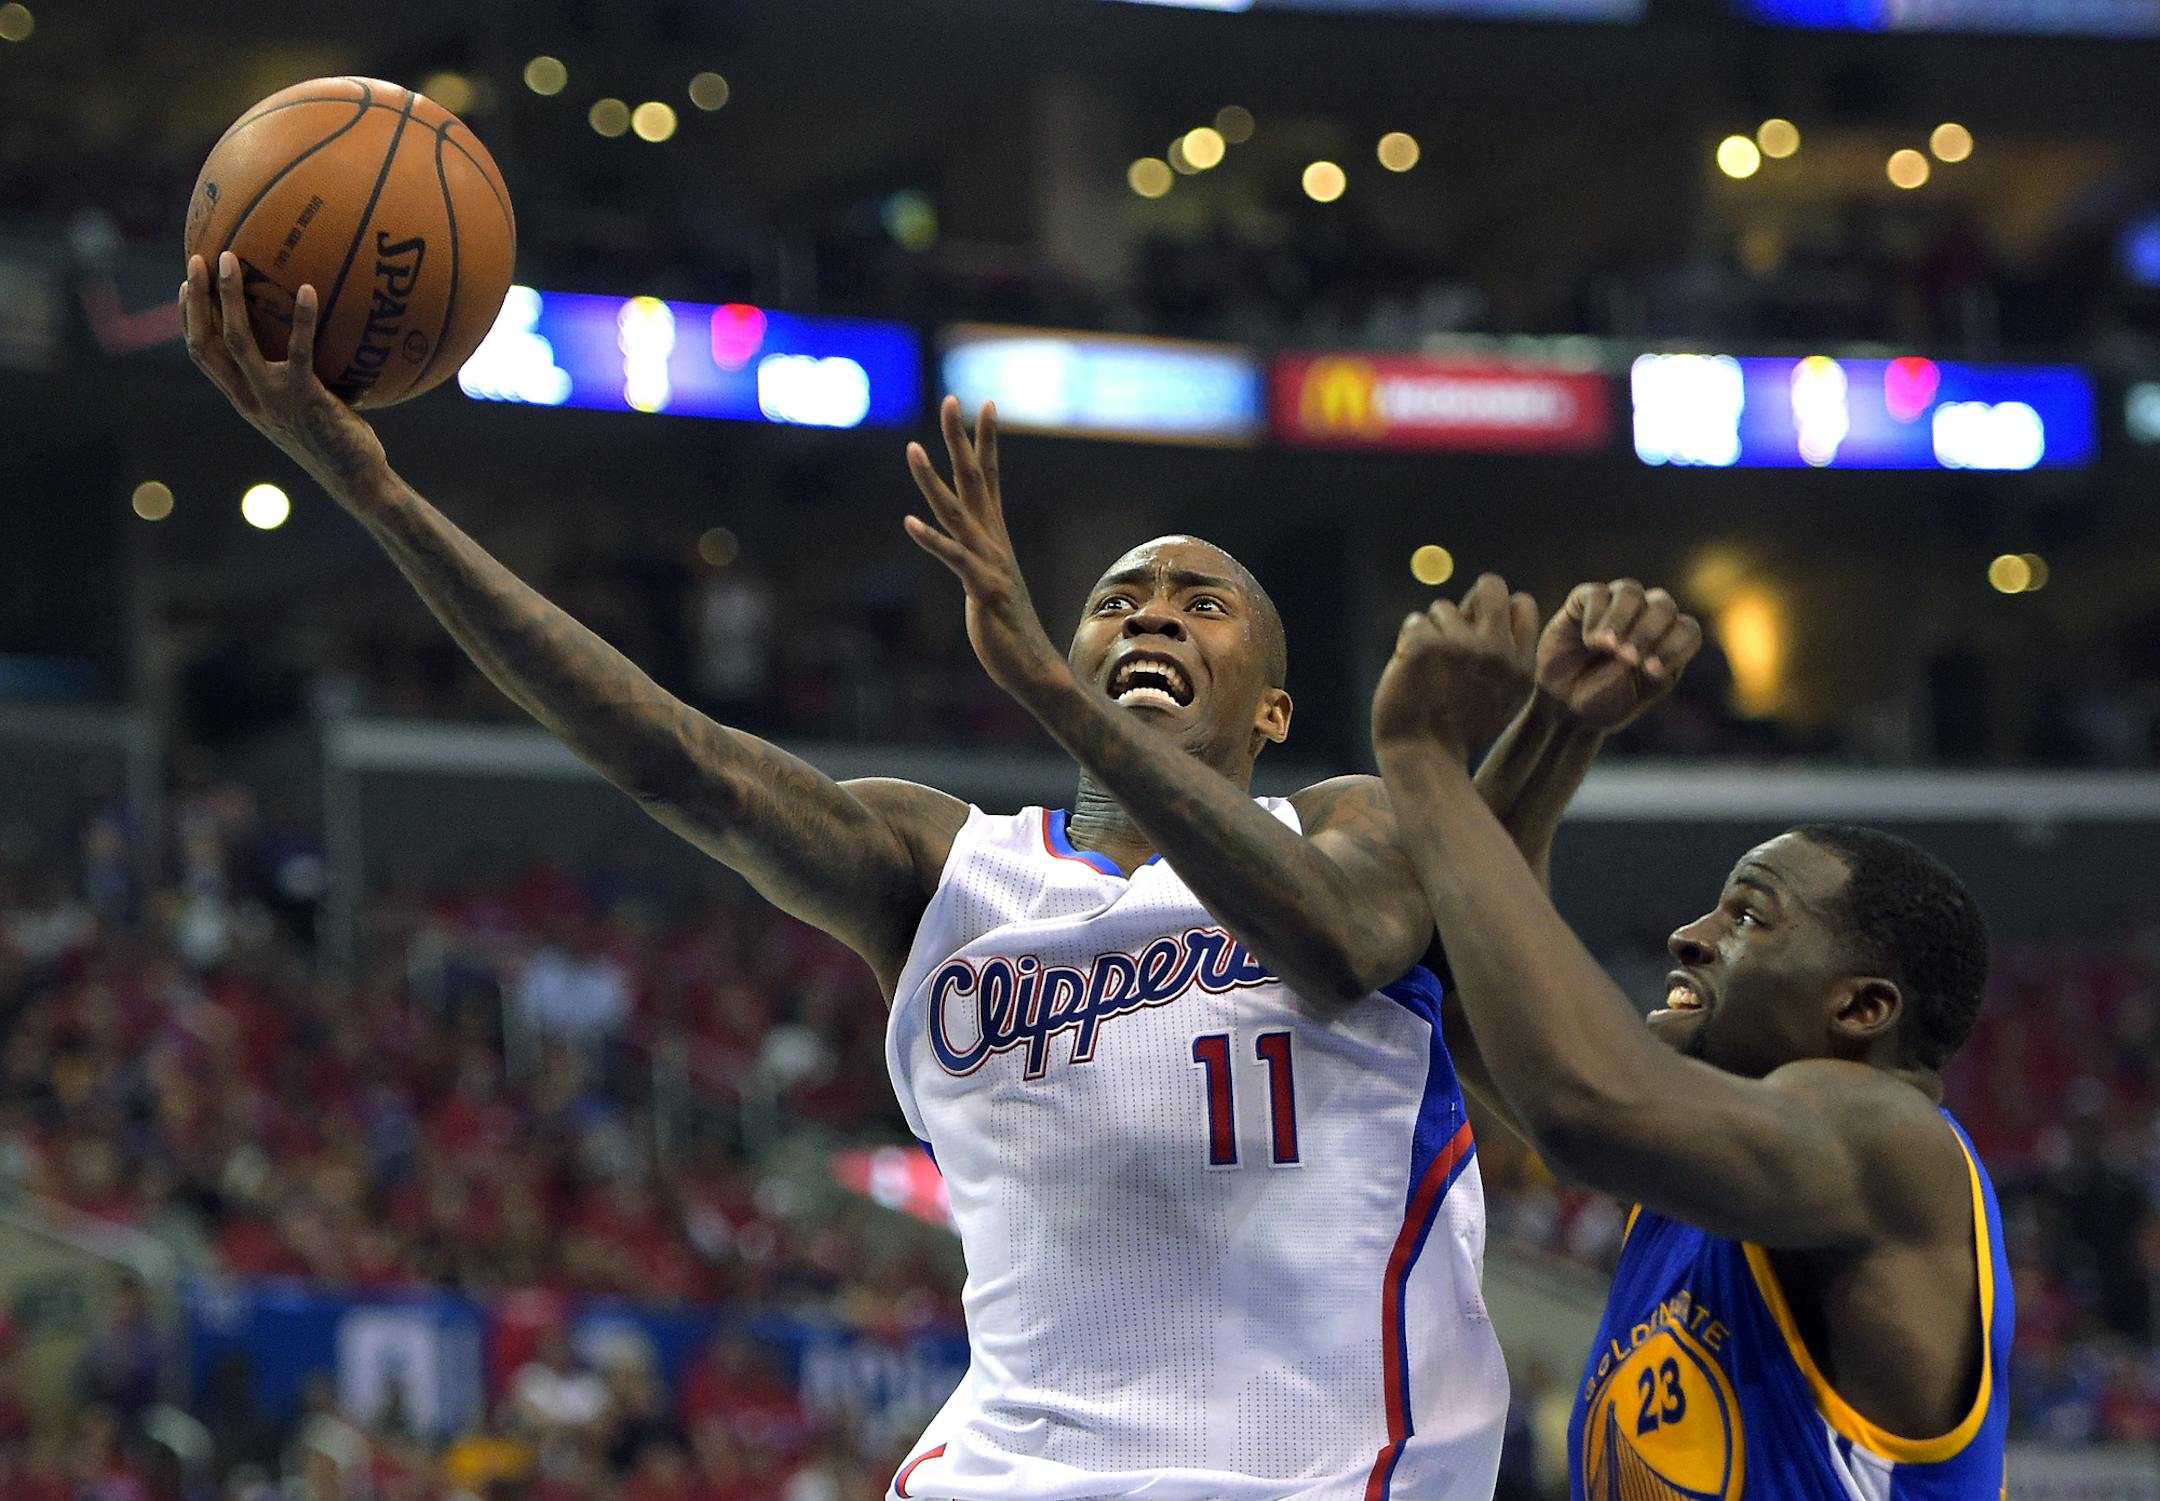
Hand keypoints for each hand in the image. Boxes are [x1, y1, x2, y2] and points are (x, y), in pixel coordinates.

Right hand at [181, 251, 389, 504]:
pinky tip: (308, 289)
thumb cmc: (338, 442)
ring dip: (229, 297)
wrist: (355, 479)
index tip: (185, 286)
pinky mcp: (303, 397)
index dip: (189, 319)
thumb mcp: (305, 408)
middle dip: (195, 298)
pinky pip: (299, 350)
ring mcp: (272, 398)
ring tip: (229, 259)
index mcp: (244, 399)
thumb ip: (295, 378)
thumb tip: (313, 338)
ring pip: (236, 339)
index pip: (202, 354)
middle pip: (205, 342)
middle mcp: (249, 398)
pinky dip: (302, 319)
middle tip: (197, 258)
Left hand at [904, 397, 1069, 702]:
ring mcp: (990, 563)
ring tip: (911, 448)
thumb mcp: (991, 587)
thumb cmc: (1011, 631)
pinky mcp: (982, 589)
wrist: (1035, 669)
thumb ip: (980, 565)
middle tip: (951, 399)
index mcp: (995, 537)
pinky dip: (932, 540)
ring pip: (957, 512)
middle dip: (961, 439)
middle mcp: (993, 542)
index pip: (990, 478)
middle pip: (975, 480)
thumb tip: (973, 555)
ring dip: (932, 480)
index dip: (985, 441)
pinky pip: (954, 558)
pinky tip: (909, 523)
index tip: (983, 402)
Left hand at [1372, 574, 1538, 762]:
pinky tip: (1408, 668)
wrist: (1422, 756)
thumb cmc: (1456, 729)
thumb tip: (1485, 607)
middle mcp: (1498, 654)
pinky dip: (1407, 640)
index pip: (1522, 604)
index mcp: (1522, 667)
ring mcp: (1462, 648)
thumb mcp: (1500, 697)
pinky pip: (1416, 621)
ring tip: (1428, 668)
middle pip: (1491, 586)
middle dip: (1470, 599)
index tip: (1481, 630)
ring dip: (1432, 630)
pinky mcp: (1425, 647)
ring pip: (1444, 608)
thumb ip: (1503, 657)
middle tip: (1452, 625)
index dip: (1499, 609)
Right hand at [1537, 579, 1702, 730]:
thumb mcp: (1639, 692)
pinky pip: (1596, 594)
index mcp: (1668, 642)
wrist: (1566, 704)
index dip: (1673, 647)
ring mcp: (1616, 606)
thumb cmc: (1607, 699)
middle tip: (1627, 657)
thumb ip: (1651, 666)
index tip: (1650, 671)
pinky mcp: (1584, 602)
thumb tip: (1636, 644)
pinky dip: (1595, 616)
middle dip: (1647, 632)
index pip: (1687, 630)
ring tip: (1607, 645)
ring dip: (1621, 619)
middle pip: (1662, 605)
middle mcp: (1646, 617)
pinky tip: (1589, 640)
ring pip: (1629, 591)